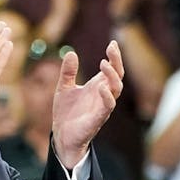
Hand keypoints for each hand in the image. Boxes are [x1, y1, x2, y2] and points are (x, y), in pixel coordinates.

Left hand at [51, 40, 124, 168]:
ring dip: (112, 76)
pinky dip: (107, 97)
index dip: (114, 56)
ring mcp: (102, 107)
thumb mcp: (64, 88)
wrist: (61, 136)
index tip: (112, 42)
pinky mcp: (97, 119)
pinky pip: (108, 107)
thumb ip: (68, 72)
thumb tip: (70, 53)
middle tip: (111, 48)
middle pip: (118, 76)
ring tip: (103, 64)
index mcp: (98, 87)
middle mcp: (103, 95)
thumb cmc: (66, 113)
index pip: (112, 69)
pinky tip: (101, 87)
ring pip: (116, 90)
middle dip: (117, 61)